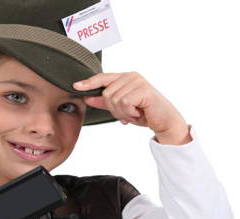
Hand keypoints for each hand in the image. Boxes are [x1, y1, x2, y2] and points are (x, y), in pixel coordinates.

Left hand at [73, 72, 191, 144]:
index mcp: (125, 77)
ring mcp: (138, 81)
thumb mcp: (121, 108)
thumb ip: (104, 102)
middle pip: (106, 94)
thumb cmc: (144, 113)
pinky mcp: (143, 89)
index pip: (103, 78)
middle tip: (128, 113)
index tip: (76, 86)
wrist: (164, 121)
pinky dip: (130, 112)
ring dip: (123, 112)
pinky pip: (124, 103)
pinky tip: (139, 112)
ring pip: (114, 99)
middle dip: (114, 109)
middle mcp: (131, 76)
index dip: (89, 83)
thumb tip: (87, 98)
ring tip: (134, 113)